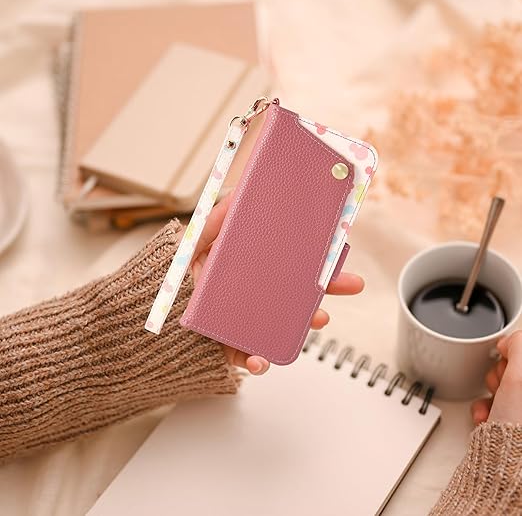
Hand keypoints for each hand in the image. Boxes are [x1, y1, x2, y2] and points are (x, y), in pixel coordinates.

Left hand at [189, 192, 364, 376]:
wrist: (145, 309)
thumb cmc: (172, 273)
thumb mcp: (195, 240)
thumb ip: (215, 219)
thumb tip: (237, 193)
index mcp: (250, 270)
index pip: (290, 263)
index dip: (317, 257)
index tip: (339, 248)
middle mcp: (253, 296)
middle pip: (298, 294)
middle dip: (327, 289)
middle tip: (349, 283)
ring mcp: (245, 321)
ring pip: (284, 325)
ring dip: (304, 325)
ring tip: (316, 319)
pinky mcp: (230, 345)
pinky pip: (249, 356)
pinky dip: (258, 361)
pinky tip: (260, 359)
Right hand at [471, 330, 521, 424]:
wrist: (504, 465)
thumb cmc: (519, 430)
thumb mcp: (521, 377)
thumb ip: (518, 345)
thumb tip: (508, 341)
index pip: (520, 353)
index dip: (512, 355)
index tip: (506, 361)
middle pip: (515, 369)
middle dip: (500, 375)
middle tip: (502, 387)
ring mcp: (521, 412)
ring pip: (504, 387)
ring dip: (490, 393)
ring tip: (494, 404)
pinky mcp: (513, 424)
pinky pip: (496, 405)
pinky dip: (486, 408)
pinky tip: (488, 416)